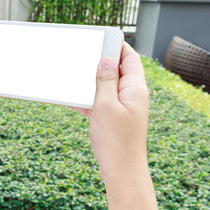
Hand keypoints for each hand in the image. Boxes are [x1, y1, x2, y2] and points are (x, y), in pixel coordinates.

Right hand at [74, 43, 148, 183]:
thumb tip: (106, 59)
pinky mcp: (115, 119)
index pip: (129, 58)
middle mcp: (132, 96)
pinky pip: (102, 103)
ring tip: (76, 78)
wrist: (121, 170)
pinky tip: (74, 100)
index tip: (100, 39)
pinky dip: (89, 99)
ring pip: (108, 87)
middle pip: (118, 71)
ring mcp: (124, 108)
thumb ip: (106, 80)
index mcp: (135, 88)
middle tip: (83, 57)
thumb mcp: (106, 105)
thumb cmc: (115, 140)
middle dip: (101, 63)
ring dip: (93, 83)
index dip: (116, 46)